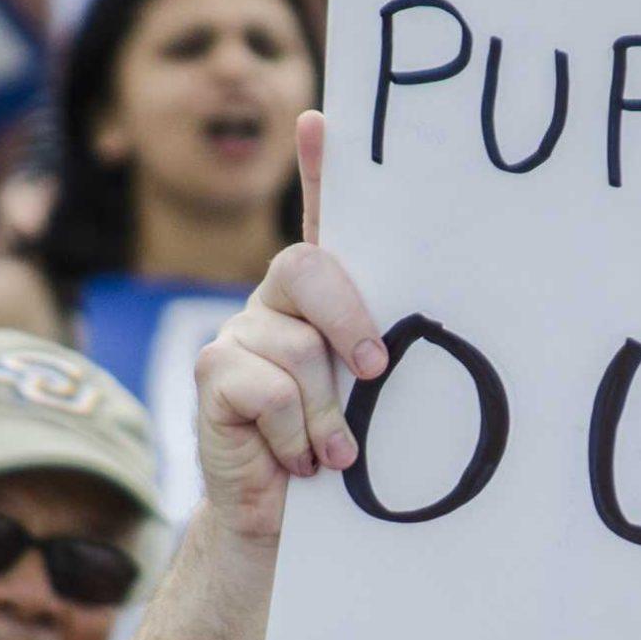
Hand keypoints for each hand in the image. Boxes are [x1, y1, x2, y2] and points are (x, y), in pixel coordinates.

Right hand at [193, 111, 388, 543]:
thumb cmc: (340, 453)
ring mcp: (238, 333)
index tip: (323, 121)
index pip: (321, 219)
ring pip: (296, 347)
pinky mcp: (212, 374)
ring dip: (326, 413)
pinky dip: (293, 432)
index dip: (319, 167)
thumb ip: (384, 352)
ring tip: (334, 452)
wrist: (284, 519)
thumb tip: (428, 331)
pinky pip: (265, 388)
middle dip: (349, 319)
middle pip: (307, 267)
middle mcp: (276, 302)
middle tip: (374, 371)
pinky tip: (296, 459)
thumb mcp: (373, 398)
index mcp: (322, 300)